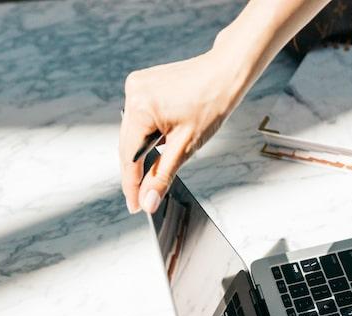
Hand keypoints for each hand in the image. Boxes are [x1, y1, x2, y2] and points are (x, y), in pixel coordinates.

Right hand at [119, 47, 247, 213]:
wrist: (224, 73)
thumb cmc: (212, 104)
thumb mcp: (186, 146)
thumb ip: (163, 175)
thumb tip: (148, 201)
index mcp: (141, 109)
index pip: (129, 158)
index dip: (131, 186)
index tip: (135, 206)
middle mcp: (132, 94)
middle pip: (127, 145)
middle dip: (135, 172)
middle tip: (141, 198)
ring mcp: (136, 87)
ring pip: (132, 132)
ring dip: (141, 152)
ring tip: (149, 175)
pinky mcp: (142, 84)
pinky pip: (139, 117)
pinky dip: (146, 133)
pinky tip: (158, 142)